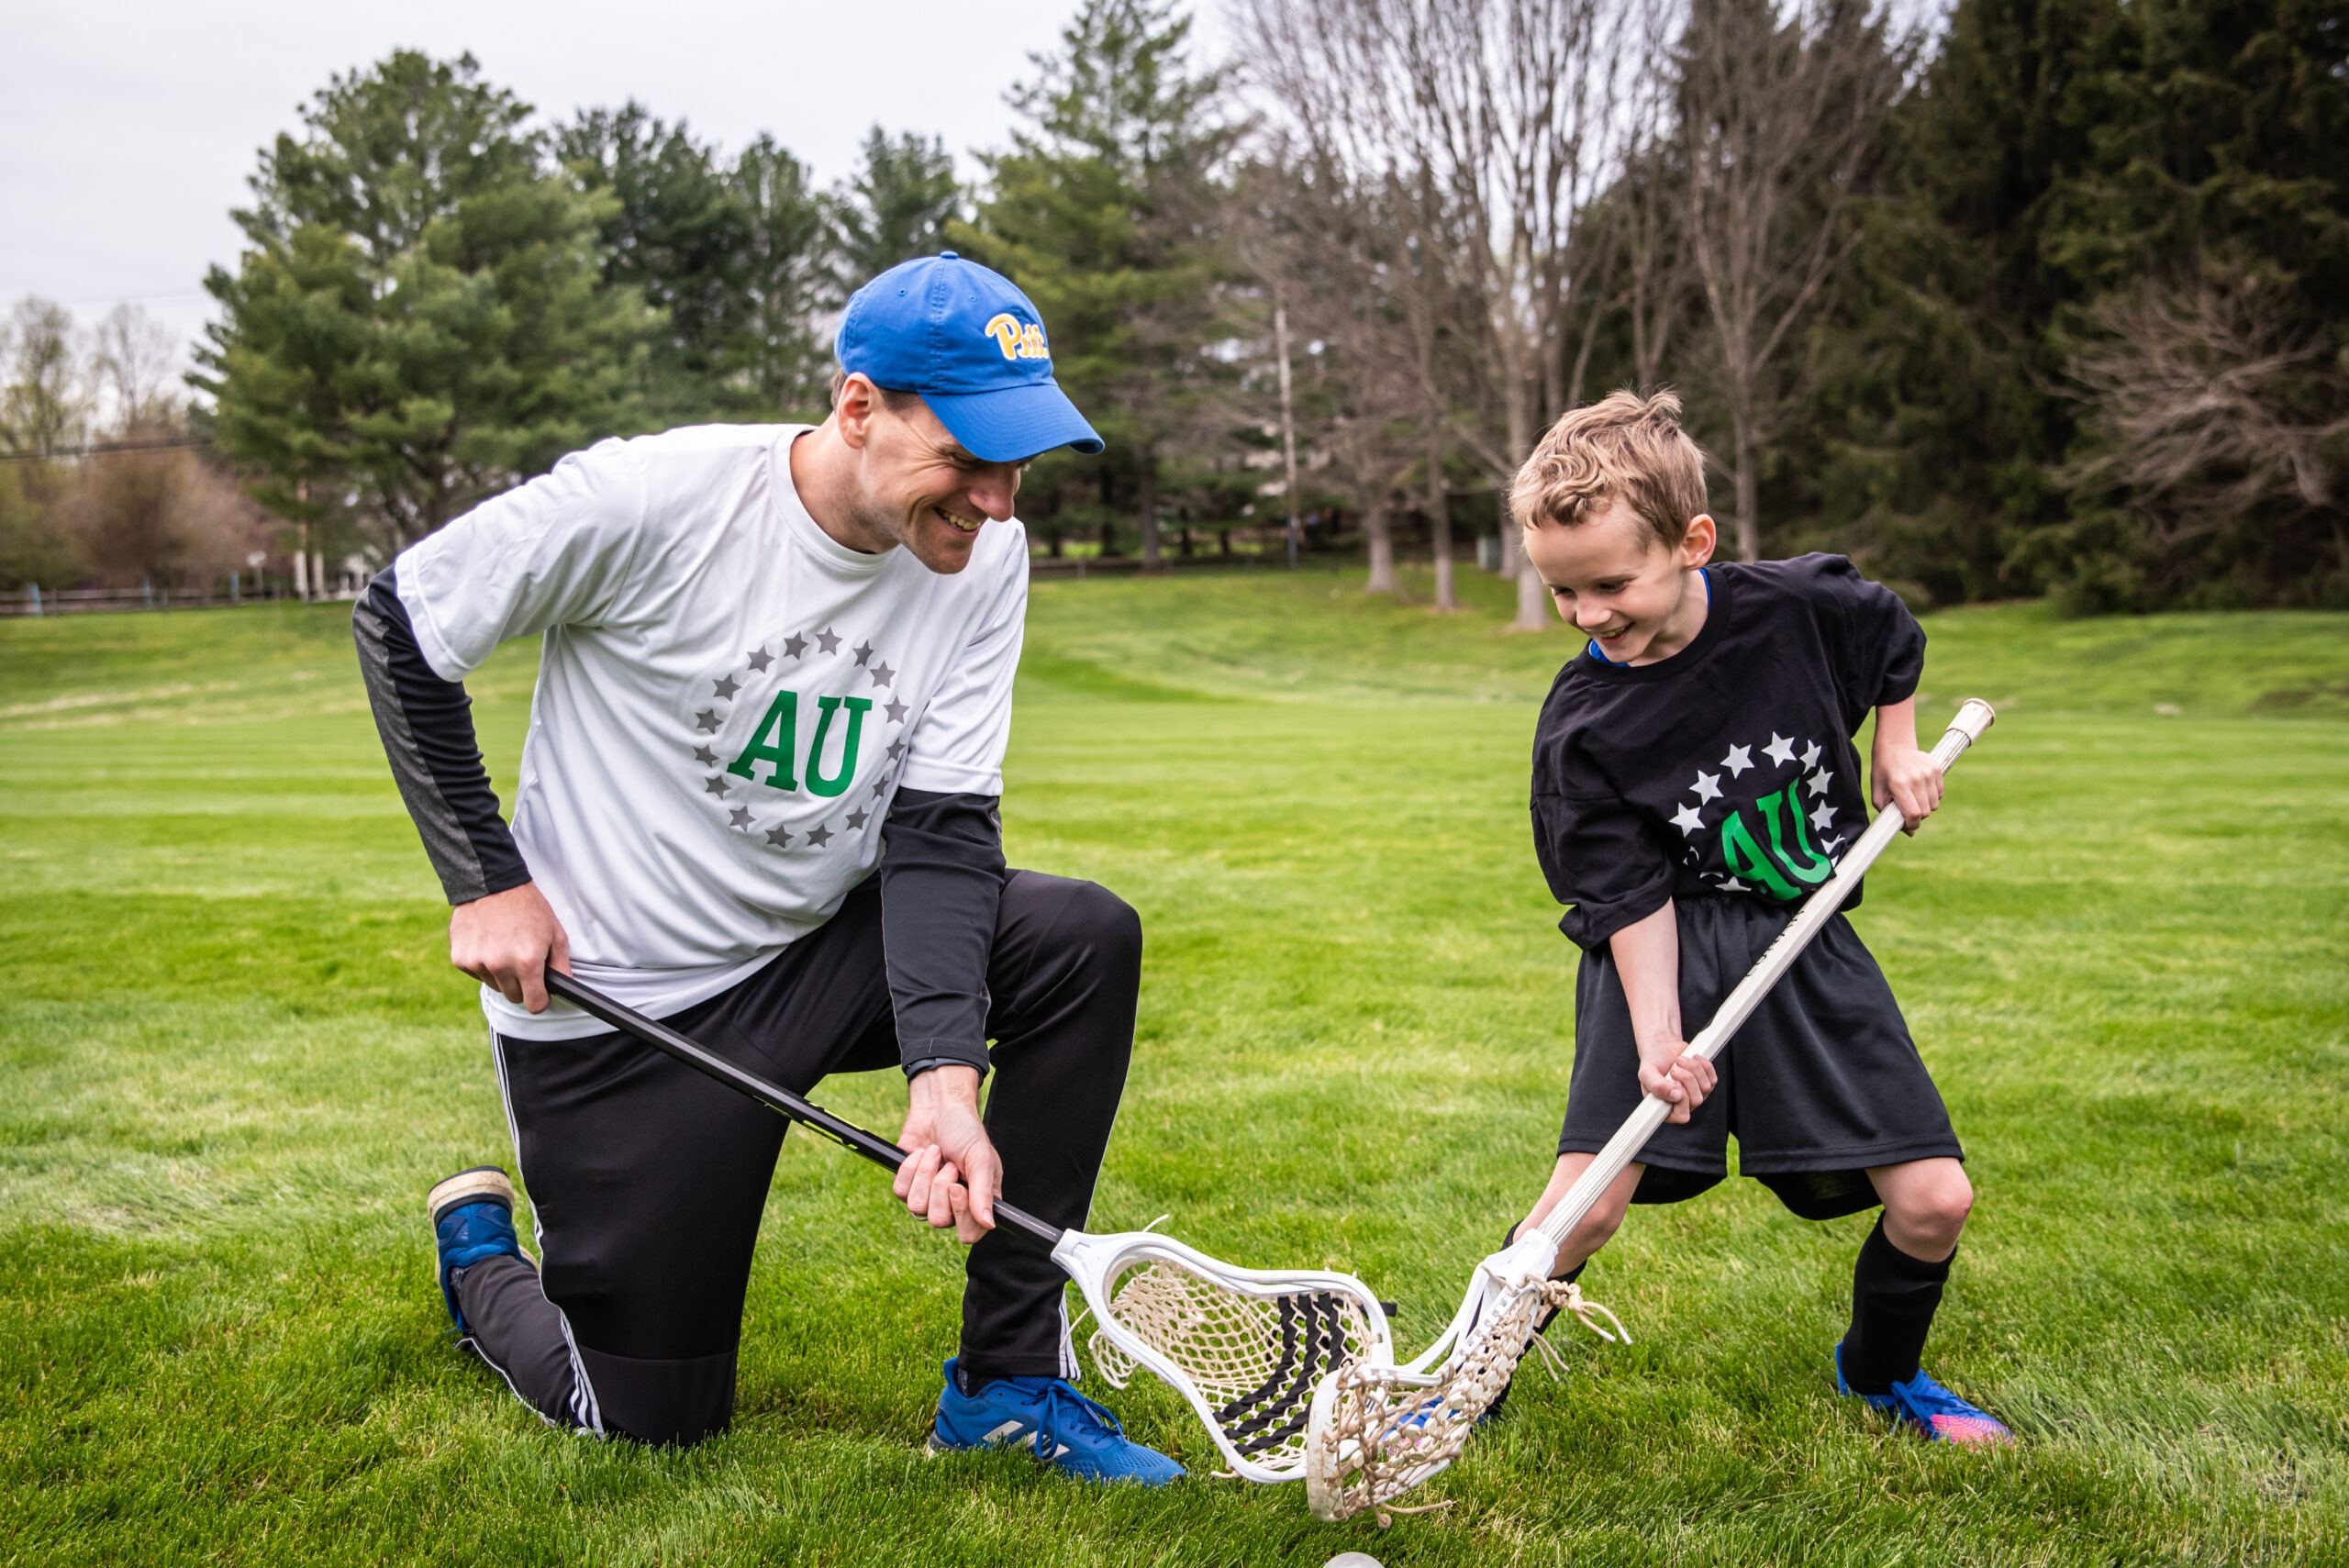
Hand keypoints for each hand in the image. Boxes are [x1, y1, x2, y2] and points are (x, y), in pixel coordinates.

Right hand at [449, 882, 570, 1011]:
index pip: (534, 1004)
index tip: (540, 992)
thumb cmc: (527, 907)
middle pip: (514, 997)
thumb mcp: (554, 932)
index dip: (540, 1000)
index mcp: (527, 962)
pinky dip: (482, 964)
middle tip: (523, 962)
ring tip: (504, 946)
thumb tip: (564, 988)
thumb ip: (561, 964)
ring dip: (501, 974)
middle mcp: (500, 966)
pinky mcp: (460, 958)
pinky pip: (476, 973)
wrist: (491, 884)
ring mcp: (477, 963)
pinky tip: (488, 942)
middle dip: (521, 986)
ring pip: (494, 985)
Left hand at [893, 1065, 999, 1243]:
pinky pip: (901, 1191)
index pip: (970, 1232)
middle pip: (939, 1220)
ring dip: (926, 1173)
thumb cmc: (966, 1132)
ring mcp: (928, 1197)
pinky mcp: (907, 1186)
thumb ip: (984, 1192)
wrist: (939, 1108)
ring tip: (936, 1153)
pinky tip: (922, 1153)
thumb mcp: (981, 1158)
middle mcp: (952, 1205)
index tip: (957, 1187)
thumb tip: (988, 1223)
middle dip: (940, 1186)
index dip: (961, 1214)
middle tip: (950, 1164)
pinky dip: (910, 1167)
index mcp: (977, 1201)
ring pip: (917, 1207)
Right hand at [1637, 1035, 1714, 1124]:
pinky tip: (1691, 1059)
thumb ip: (1657, 1087)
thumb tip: (1676, 1096)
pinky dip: (1702, 1065)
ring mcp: (1697, 1094)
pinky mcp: (1707, 1082)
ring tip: (1679, 1061)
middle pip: (1696, 1100)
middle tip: (1674, 1069)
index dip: (1682, 1100)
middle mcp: (1683, 1105)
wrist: (1662, 1048)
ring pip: (1705, 1087)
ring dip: (1692, 1069)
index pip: (1682, 1116)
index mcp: (1666, 1108)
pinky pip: (1712, 1077)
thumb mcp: (1646, 1073)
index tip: (1674, 1083)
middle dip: (1686, 1079)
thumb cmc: (1653, 1063)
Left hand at [1871, 742, 1944, 835]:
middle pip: (1926, 811)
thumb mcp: (1878, 794)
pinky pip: (1940, 794)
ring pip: (1934, 804)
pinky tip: (1921, 789)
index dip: (1912, 824)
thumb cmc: (1883, 774)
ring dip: (1925, 807)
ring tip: (1914, 798)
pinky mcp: (1937, 769)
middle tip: (1909, 809)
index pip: (1914, 813)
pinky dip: (1932, 797)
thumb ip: (1889, 815)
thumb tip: (1910, 833)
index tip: (1908, 825)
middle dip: (1918, 816)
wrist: (1894, 747)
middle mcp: (1916, 778)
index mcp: (1899, 785)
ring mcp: (1928, 772)